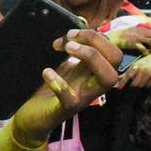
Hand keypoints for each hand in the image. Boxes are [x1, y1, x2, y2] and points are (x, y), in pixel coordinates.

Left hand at [11, 29, 121, 145]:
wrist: (34, 118)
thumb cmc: (52, 90)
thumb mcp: (66, 67)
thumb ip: (74, 52)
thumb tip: (74, 32)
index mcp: (94, 71)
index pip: (112, 49)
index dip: (94, 36)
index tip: (68, 36)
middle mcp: (94, 83)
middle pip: (116, 59)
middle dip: (96, 41)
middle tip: (68, 42)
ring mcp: (83, 97)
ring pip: (108, 79)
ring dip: (90, 56)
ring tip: (65, 49)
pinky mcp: (66, 110)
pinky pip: (71, 99)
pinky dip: (59, 83)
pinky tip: (47, 72)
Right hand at [109, 26, 150, 54]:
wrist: (108, 39)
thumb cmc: (116, 37)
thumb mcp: (127, 33)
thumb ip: (136, 34)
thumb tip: (144, 39)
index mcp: (137, 29)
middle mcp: (138, 31)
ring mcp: (135, 37)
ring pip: (150, 41)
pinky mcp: (132, 43)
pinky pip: (143, 47)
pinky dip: (146, 51)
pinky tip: (145, 54)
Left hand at [118, 52, 150, 87]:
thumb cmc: (144, 63)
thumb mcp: (134, 65)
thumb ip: (126, 73)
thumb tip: (117, 79)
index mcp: (135, 66)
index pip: (127, 76)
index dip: (122, 82)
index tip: (119, 88)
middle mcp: (142, 70)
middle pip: (134, 84)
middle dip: (133, 85)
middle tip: (133, 85)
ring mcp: (149, 73)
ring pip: (141, 85)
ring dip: (140, 85)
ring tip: (142, 80)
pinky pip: (149, 85)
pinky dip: (147, 84)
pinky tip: (148, 80)